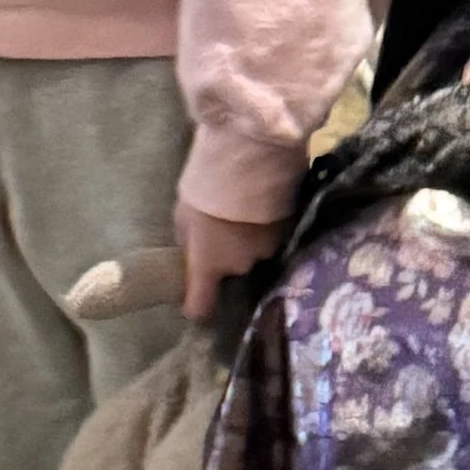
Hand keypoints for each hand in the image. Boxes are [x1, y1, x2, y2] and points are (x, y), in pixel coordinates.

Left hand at [174, 200, 285, 321]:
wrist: (248, 162)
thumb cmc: (205, 189)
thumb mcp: (183, 216)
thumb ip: (188, 241)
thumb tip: (191, 250)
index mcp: (208, 266)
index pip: (201, 306)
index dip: (196, 307)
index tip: (193, 302)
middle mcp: (239, 266)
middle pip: (230, 270)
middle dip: (224, 255)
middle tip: (218, 228)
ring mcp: (266, 250)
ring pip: (253, 252)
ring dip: (246, 240)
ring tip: (242, 213)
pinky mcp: (286, 231)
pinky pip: (271, 237)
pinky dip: (264, 228)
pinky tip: (259, 207)